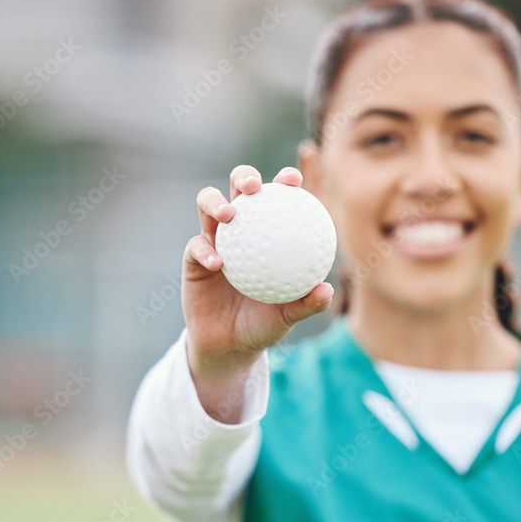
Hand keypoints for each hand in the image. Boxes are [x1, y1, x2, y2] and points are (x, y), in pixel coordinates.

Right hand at [183, 164, 333, 389]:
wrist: (230, 345)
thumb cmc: (264, 324)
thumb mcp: (287, 316)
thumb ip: (306, 303)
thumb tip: (327, 290)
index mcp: (268, 232)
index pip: (277, 198)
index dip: (284, 181)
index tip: (293, 180)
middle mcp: (240, 227)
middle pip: (237, 187)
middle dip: (244, 176)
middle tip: (253, 186)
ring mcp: (214, 238)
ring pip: (207, 205)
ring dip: (215, 202)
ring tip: (228, 214)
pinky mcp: (193, 257)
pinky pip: (196, 247)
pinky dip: (205, 251)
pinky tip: (218, 263)